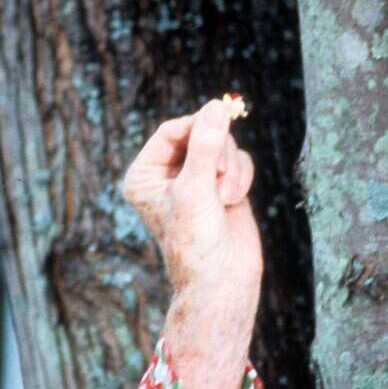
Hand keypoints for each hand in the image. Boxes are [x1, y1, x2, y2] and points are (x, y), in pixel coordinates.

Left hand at [123, 98, 261, 388]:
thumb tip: (216, 106)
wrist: (221, 281)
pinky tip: (235, 201)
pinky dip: (242, 177)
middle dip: (218, 153)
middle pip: (201, 133)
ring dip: (231, 169)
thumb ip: (205, 145)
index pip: (172, 131)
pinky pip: (238, 160)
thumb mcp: (196, 189)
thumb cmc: (196, 241)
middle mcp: (167, 175)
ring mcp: (197, 181)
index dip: (197, 128)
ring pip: (223, 146)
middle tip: (219, 176)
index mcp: (145, 174)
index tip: (217, 130)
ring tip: (226, 198)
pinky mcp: (222, 187)